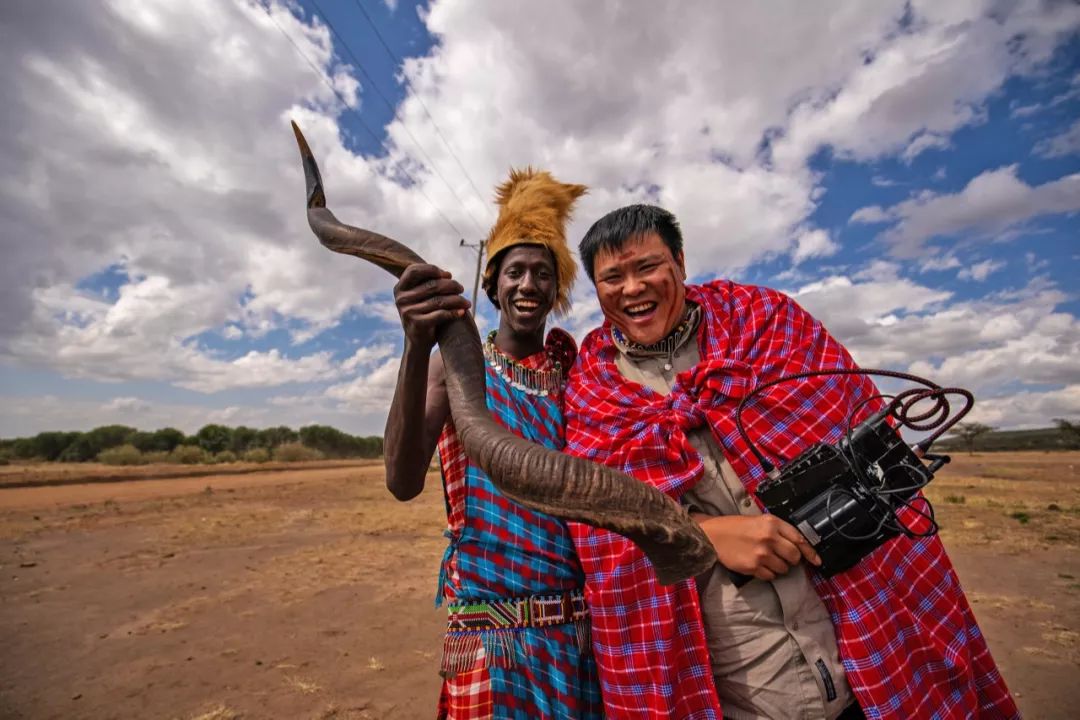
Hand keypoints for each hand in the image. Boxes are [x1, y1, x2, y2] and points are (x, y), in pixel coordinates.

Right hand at [394, 264, 470, 348]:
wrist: (418, 343)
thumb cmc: (423, 315)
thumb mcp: (420, 297)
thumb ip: (428, 284)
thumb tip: (448, 274)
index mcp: (400, 288)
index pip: (414, 270)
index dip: (432, 269)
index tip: (448, 275)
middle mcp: (401, 299)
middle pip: (432, 285)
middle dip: (451, 285)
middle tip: (461, 289)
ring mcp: (408, 312)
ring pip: (439, 300)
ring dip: (457, 300)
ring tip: (467, 303)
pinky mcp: (417, 323)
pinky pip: (441, 314)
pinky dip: (454, 312)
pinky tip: (462, 312)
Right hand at [694, 514, 820, 581]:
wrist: (713, 535)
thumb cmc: (736, 527)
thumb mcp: (760, 520)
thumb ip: (779, 531)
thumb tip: (798, 547)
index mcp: (772, 523)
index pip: (799, 539)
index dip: (810, 552)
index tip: (817, 561)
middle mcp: (769, 538)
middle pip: (794, 556)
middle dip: (791, 559)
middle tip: (782, 557)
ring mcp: (762, 553)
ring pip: (784, 569)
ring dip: (778, 567)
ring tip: (766, 559)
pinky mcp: (753, 567)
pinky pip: (771, 576)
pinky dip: (767, 574)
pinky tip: (758, 565)